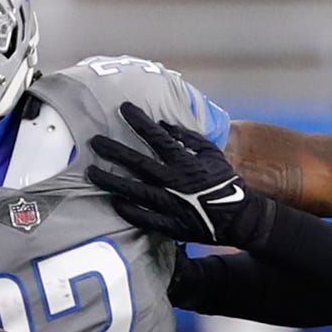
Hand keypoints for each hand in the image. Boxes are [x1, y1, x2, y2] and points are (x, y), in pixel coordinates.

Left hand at [87, 103, 276, 247]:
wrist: (240, 217)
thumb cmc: (224, 182)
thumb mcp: (211, 154)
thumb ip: (188, 138)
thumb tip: (164, 125)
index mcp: (185, 161)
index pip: (157, 137)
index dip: (139, 121)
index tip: (123, 107)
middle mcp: (174, 181)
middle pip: (138, 163)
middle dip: (114, 151)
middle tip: (93, 141)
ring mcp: (171, 204)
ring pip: (134, 190)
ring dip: (112, 181)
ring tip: (92, 172)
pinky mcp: (171, 224)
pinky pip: (145, 217)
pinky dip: (128, 210)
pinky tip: (114, 202)